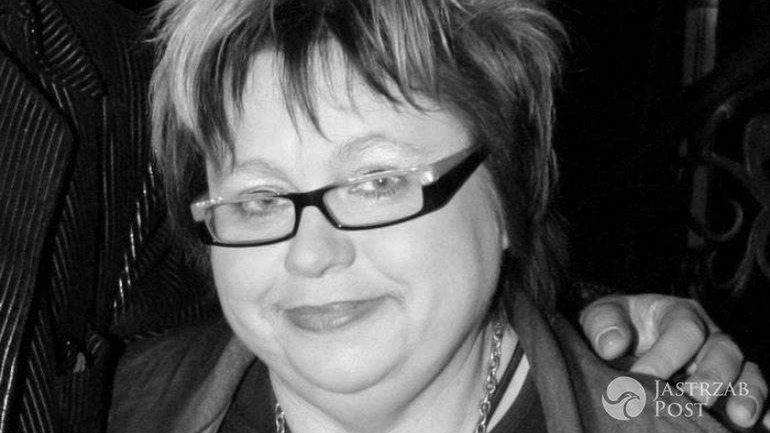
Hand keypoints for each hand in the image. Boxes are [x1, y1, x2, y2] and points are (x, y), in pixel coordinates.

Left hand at [580, 294, 768, 429]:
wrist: (625, 342)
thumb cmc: (617, 327)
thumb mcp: (603, 316)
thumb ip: (603, 324)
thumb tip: (612, 346)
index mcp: (679, 314)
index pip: (684, 331)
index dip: (665, 356)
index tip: (638, 378)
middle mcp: (709, 336)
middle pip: (723, 352)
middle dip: (709, 378)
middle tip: (690, 400)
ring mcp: (725, 363)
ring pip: (748, 373)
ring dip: (747, 395)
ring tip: (739, 418)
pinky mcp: (733, 388)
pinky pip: (758, 396)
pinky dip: (765, 412)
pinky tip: (761, 429)